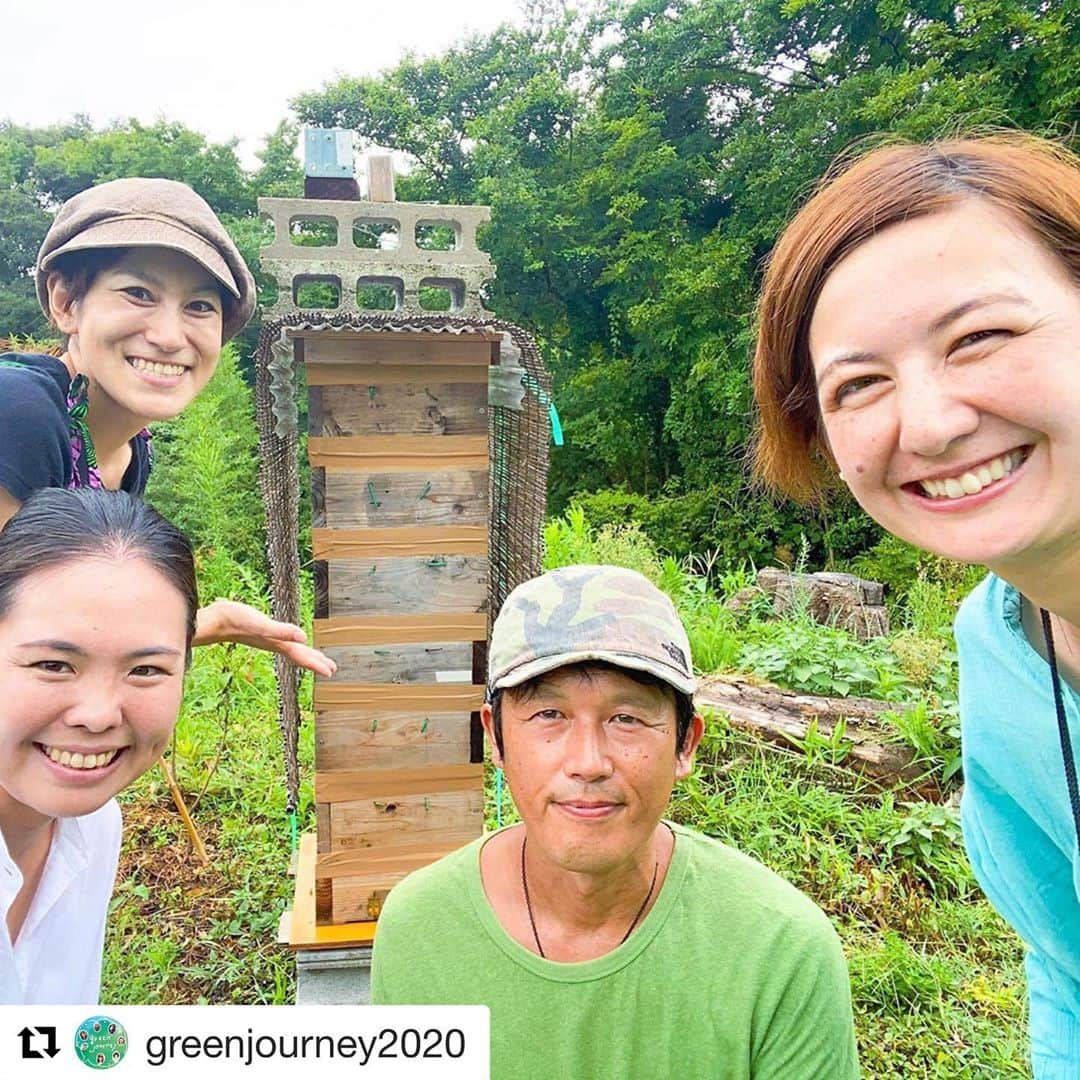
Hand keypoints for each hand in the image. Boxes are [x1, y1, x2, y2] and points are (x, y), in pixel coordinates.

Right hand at [193, 599, 336, 677]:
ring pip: (291, 650)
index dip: (316, 664)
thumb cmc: (235, 620)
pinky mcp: (260, 633)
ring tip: (316, 659)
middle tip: (331, 670)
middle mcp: (274, 644)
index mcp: (277, 643)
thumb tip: (303, 637)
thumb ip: (282, 632)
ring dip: (304, 655)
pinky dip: (291, 643)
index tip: (331, 672)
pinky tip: (292, 640)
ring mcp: (267, 639)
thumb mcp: (261, 625)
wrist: (214, 620)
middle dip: (315, 662)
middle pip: (298, 656)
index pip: (301, 656)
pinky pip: (281, 641)